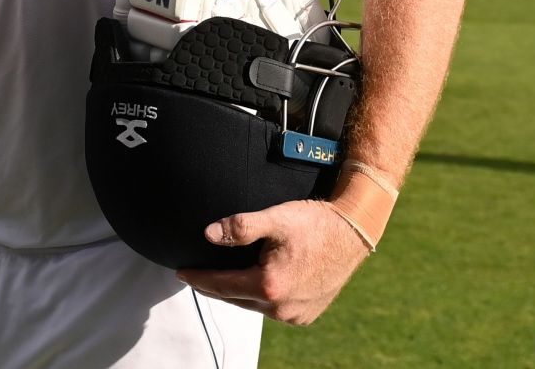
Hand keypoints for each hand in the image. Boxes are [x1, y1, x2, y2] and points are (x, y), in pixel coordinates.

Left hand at [176, 199, 370, 325]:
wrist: (354, 233)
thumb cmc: (315, 222)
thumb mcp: (275, 218)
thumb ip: (240, 226)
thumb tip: (208, 234)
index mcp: (269, 286)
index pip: (221, 285)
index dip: (198, 278)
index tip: (180, 272)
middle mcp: (281, 307)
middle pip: (235, 298)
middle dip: (215, 287)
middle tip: (196, 275)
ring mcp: (296, 315)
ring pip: (254, 305)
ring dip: (238, 293)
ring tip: (223, 279)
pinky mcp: (308, 315)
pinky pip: (274, 310)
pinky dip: (260, 299)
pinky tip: (255, 285)